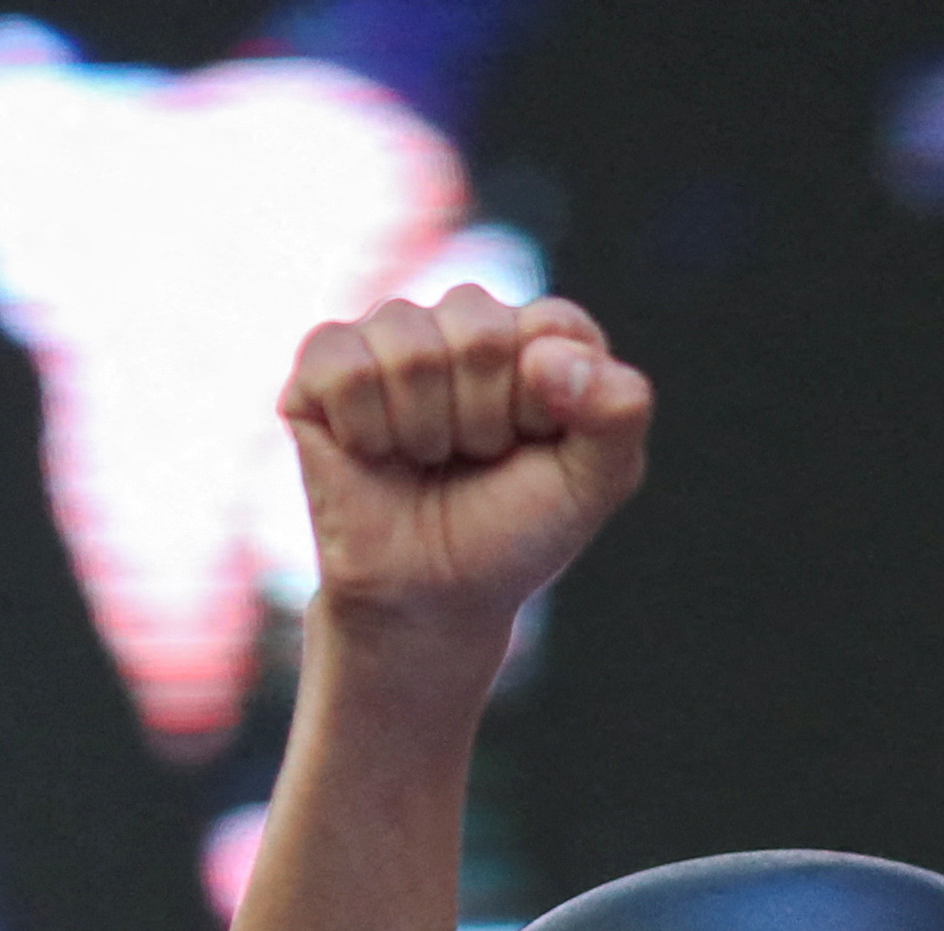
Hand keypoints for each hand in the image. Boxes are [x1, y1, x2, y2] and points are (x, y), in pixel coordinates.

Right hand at [281, 287, 651, 671]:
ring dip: (424, 429)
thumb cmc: (512, 532)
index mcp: (535, 334)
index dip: (544, 406)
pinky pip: (344, 364)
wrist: (431, 598)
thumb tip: (547, 357)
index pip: (552, 328)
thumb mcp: (596, 482)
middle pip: (478, 331)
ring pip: (409, 345)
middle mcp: (462, 319)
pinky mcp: (323, 366)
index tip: (534, 446)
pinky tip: (372, 451)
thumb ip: (620, 411)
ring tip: (425, 457)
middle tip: (472, 457)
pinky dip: (365, 427)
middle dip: (483, 419)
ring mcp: (389, 336)